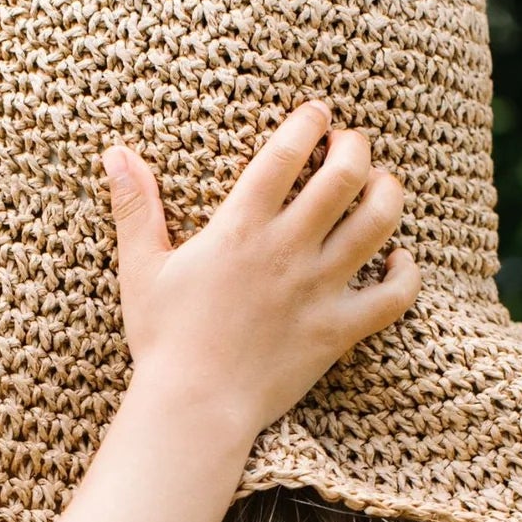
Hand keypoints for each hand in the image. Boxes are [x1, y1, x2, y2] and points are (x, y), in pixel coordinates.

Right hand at [104, 101, 419, 440]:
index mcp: (240, 229)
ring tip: (382, 185)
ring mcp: (318, 290)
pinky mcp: (338, 330)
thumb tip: (115, 152)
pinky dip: (406, 273)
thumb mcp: (141, 269)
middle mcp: (287, 250)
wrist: (195, 409)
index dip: (308, 122)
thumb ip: (135, 207)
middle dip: (355, 147)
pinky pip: (394, 296)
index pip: (286, 153)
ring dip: (388, 192)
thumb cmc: (163, 342)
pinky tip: (399, 260)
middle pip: (344, 175)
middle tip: (350, 145)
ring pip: (378, 222)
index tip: (317, 113)